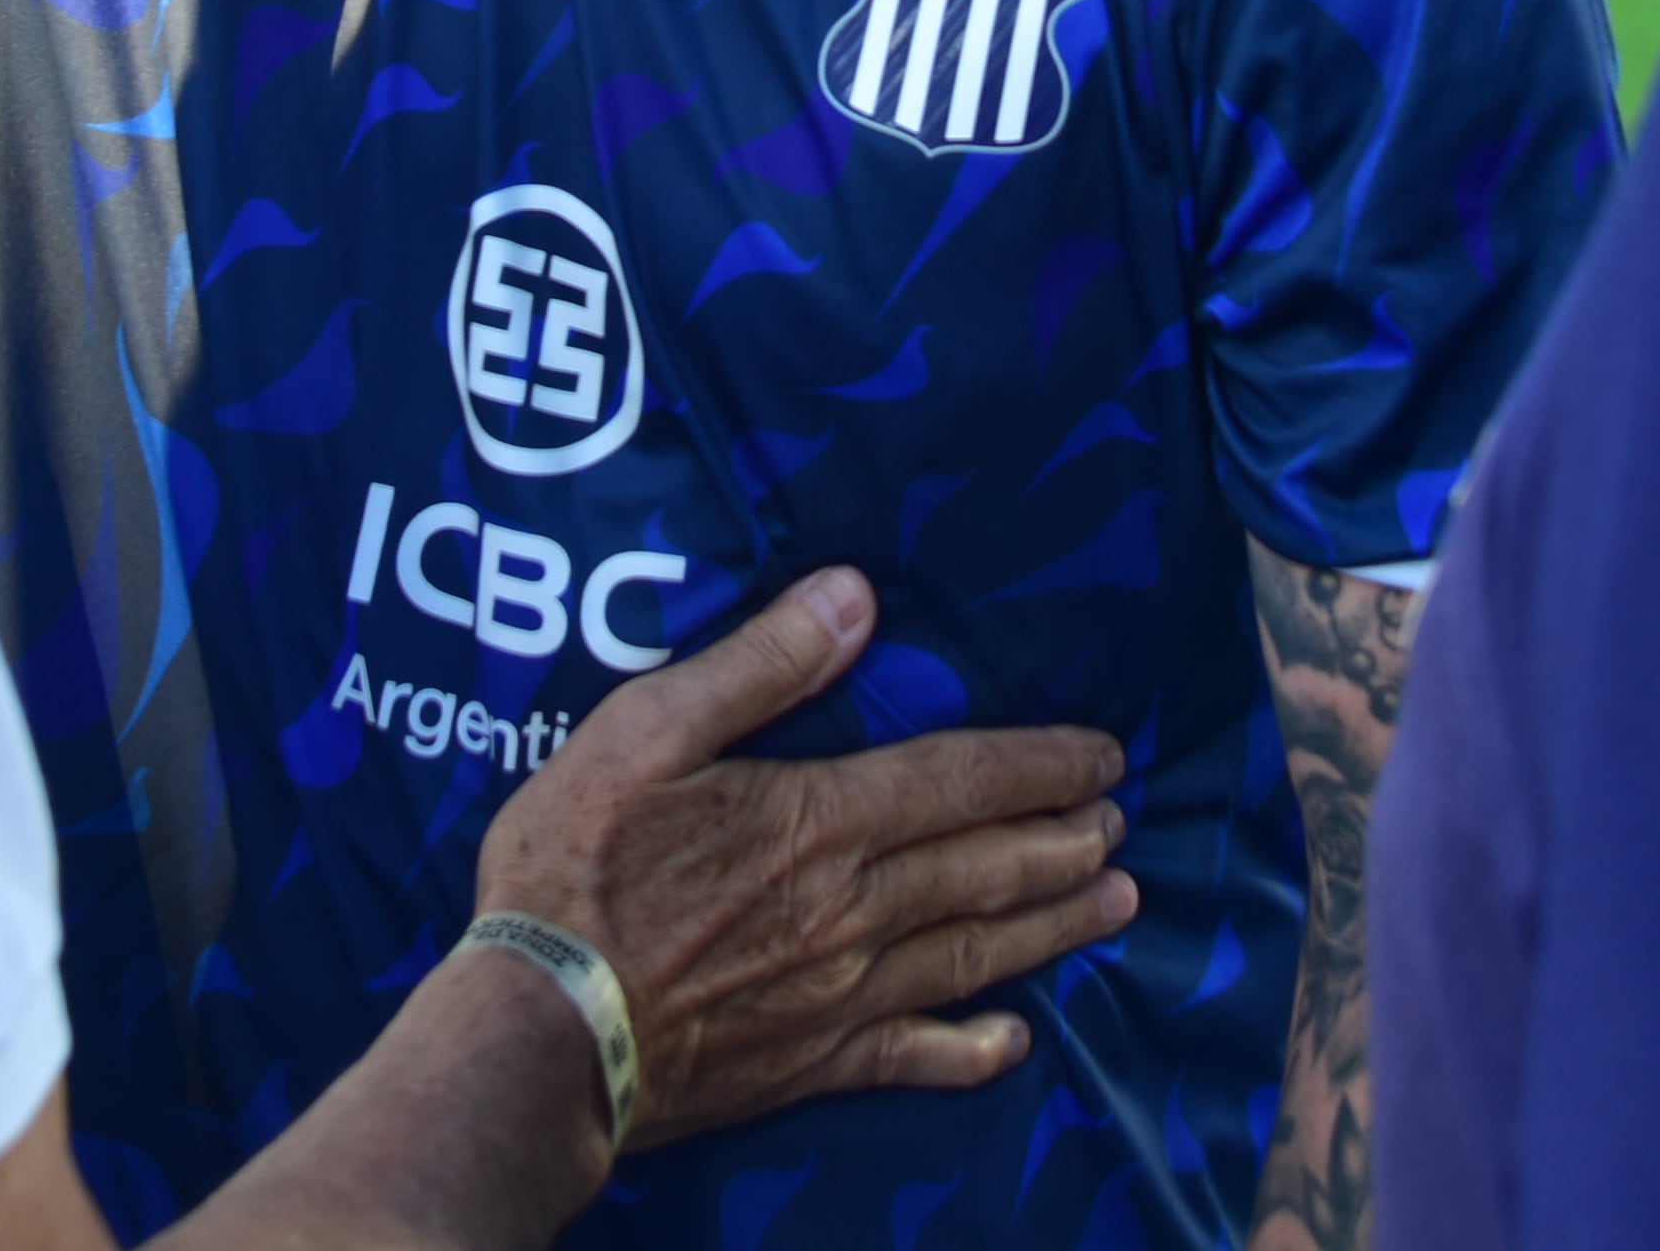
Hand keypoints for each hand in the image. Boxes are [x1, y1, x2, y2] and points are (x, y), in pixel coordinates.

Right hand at [473, 567, 1136, 1146]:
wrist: (539, 1033)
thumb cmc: (574, 869)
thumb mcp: (642, 735)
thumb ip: (755, 667)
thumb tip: (853, 596)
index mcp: (820, 820)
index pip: (961, 780)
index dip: (1040, 764)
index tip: (1104, 754)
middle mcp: (854, 910)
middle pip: (987, 866)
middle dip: (1064, 838)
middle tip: (1120, 821)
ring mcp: (840, 995)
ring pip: (976, 953)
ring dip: (1053, 924)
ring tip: (1114, 901)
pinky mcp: (812, 1063)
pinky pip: (916, 1056)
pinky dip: (974, 1049)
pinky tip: (1016, 1042)